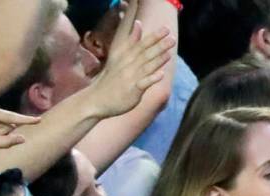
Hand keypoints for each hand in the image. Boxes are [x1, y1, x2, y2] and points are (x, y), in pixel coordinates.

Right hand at [90, 0, 174, 118]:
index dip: (154, 36)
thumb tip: (139, 23)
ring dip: (158, 60)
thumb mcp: (119, 55)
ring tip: (169, 53)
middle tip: (173, 38)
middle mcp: (126, 64)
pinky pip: (143, 83)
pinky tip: (161, 74)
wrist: (96, 99)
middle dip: (159, 45)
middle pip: (145, 53)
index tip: (166, 29)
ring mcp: (129, 77)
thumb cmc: (111, 77)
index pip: (141, 44)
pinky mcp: (131, 90)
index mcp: (124, 55)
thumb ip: (131, 40)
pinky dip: (151, 78)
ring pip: (146, 67)